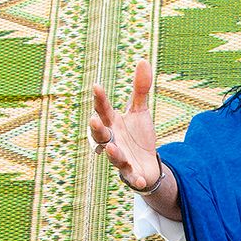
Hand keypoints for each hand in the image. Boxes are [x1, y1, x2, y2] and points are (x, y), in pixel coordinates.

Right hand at [89, 58, 179, 215]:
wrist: (146, 163)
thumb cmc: (138, 135)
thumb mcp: (140, 111)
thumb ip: (140, 88)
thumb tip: (143, 59)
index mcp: (113, 124)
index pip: (104, 110)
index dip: (100, 99)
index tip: (96, 86)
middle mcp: (113, 141)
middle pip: (102, 135)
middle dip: (97, 129)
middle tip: (94, 120)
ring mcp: (121, 158)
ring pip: (114, 156)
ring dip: (113, 153)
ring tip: (113, 147)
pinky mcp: (131, 174)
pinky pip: (131, 177)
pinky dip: (134, 179)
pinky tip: (139, 180)